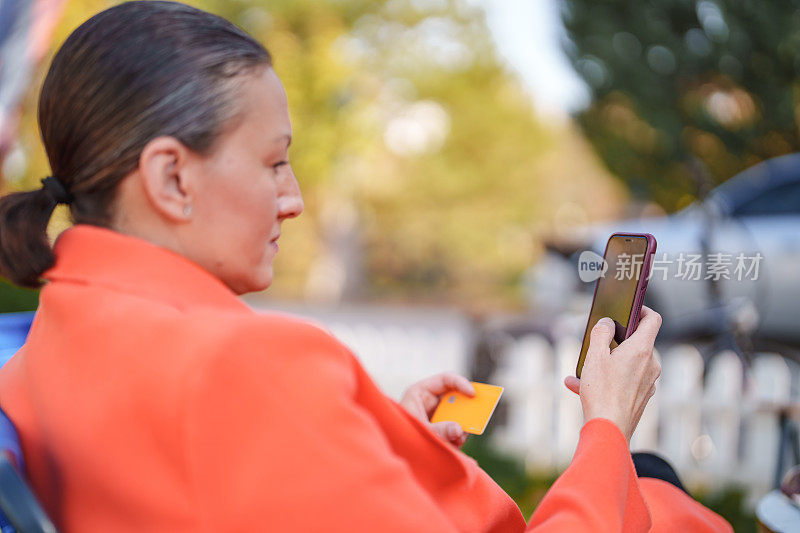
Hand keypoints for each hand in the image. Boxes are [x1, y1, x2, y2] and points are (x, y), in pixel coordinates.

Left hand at [400, 372, 474, 447]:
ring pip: (458, 415)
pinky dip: (458, 438)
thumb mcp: (419, 430)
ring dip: (462, 427)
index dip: (461, 383)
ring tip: (458, 440)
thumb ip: (439, 430)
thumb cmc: (399, 436)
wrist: (392, 453)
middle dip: (467, 408)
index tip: (473, 394)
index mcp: (420, 392)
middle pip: (455, 397)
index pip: (445, 379)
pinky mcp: (442, 430)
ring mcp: (437, 416)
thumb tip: (459, 429)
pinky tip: (454, 446)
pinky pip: (456, 430)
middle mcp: (430, 402)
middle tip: (481, 414)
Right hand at [564, 306, 661, 443]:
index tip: (630, 308)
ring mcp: (648, 383)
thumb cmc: (602, 392)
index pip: (653, 319)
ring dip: (606, 363)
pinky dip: (607, 380)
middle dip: (615, 341)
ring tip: (580, 372)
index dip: (642, 309)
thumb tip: (607, 323)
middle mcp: (651, 365)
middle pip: (637, 342)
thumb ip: (600, 333)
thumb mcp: (594, 357)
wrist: (609, 430)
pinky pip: (624, 381)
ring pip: (627, 364)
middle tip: (596, 343)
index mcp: (642, 350)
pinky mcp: (642, 397)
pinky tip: (579, 387)